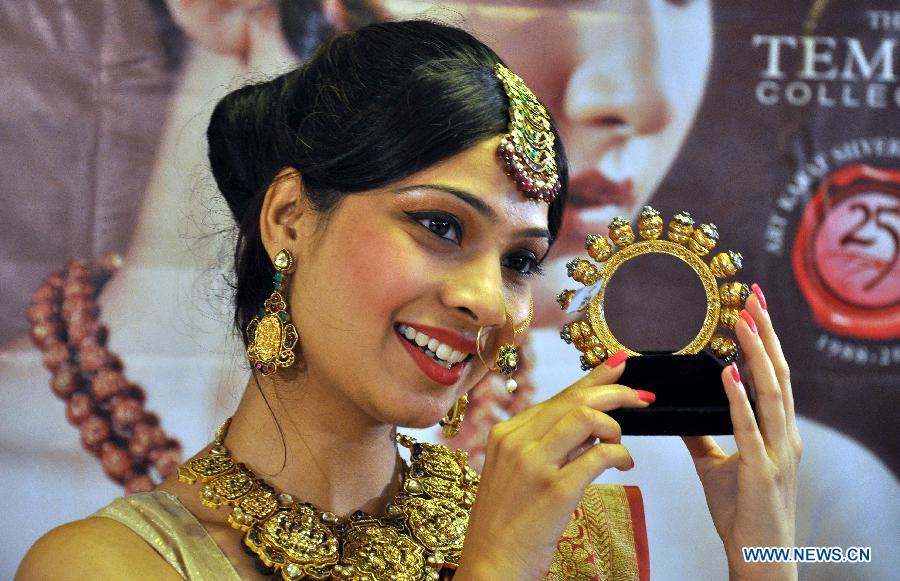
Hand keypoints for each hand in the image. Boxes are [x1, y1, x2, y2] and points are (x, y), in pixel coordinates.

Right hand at [456, 352, 652, 578]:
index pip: (558, 396)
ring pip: (586, 418)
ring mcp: (534, 465)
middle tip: (642, 396)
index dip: (593, 379)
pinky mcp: (555, 490)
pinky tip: (625, 463)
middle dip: (616, 392)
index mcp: (506, 434)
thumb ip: (546, 445)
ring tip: (622, 443)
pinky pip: (598, 456)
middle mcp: (516, 442)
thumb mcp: (515, 473)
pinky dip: (619, 454)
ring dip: (615, 425)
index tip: (619, 366)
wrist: (491, 565)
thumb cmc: (506, 523)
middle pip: (575, 400)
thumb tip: (590, 425)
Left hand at [682, 286, 801, 580]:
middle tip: (752, 298)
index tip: (752, 308)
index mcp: (776, 432)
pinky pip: (750, 428)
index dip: (764, 341)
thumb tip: (684, 414)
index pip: (773, 375)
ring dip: (757, 354)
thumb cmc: (742, 514)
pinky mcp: (760, 471)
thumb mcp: (718, 467)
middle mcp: (784, 436)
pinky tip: (730, 374)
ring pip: (772, 392)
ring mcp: (776, 452)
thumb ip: (704, 438)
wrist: (759, 558)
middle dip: (765, 334)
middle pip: (778, 374)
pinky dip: (740, 398)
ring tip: (743, 322)